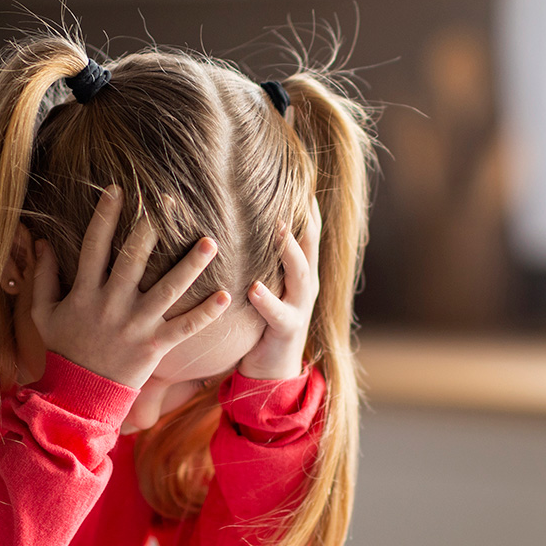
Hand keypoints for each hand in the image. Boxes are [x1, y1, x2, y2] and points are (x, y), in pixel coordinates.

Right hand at [30, 187, 230, 387]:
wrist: (77, 395)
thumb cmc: (62, 351)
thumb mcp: (43, 314)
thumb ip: (42, 277)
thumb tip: (40, 242)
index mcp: (85, 292)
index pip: (94, 245)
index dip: (105, 216)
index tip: (118, 190)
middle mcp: (111, 304)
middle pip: (134, 259)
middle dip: (151, 229)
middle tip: (170, 202)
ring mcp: (135, 325)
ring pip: (167, 289)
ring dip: (190, 265)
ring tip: (210, 242)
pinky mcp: (154, 346)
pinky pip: (185, 327)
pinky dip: (206, 313)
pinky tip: (225, 295)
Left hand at [240, 196, 320, 380]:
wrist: (271, 369)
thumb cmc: (262, 319)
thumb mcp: (265, 282)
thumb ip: (258, 257)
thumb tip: (236, 219)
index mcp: (300, 271)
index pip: (307, 231)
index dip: (306, 206)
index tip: (300, 176)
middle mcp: (305, 285)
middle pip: (309, 244)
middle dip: (302, 219)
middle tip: (292, 192)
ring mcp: (299, 307)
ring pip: (300, 273)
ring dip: (289, 251)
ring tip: (278, 230)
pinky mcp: (287, 330)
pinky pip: (277, 313)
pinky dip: (266, 300)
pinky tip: (254, 288)